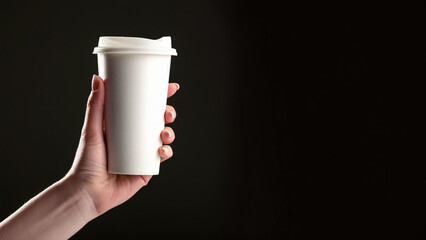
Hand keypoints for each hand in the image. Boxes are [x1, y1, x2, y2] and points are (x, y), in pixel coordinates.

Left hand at [66, 75, 178, 215]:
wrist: (88, 192)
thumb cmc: (86, 162)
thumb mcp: (91, 130)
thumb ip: (95, 106)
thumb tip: (97, 78)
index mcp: (124, 126)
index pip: (144, 107)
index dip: (160, 96)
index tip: (170, 87)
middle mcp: (135, 138)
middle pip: (158, 121)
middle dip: (168, 114)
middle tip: (167, 112)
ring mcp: (142, 153)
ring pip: (163, 138)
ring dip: (170, 132)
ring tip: (164, 133)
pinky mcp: (146, 169)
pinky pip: (161, 158)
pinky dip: (166, 152)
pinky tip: (162, 150)